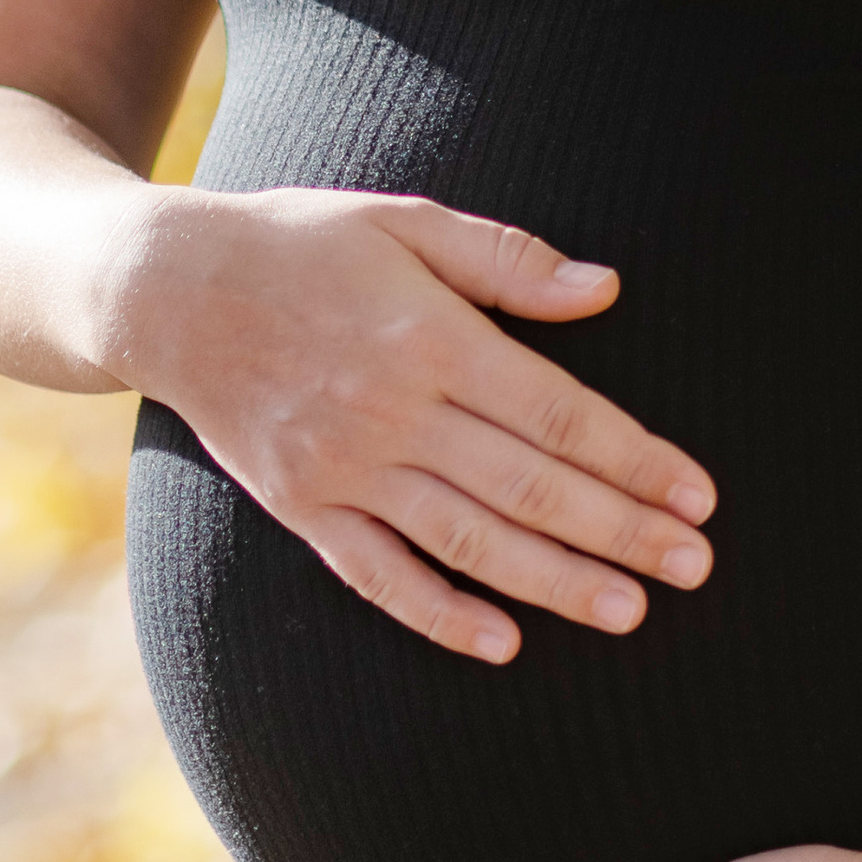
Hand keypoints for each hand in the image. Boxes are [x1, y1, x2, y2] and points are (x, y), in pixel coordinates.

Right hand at [99, 184, 713, 661]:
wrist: (165, 289)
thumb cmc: (303, 242)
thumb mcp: (406, 221)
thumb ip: (509, 259)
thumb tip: (608, 290)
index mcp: (431, 335)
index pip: (558, 412)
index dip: (634, 459)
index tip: (697, 494)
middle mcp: (391, 410)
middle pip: (529, 485)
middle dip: (621, 530)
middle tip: (694, 566)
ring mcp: (343, 467)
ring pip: (469, 540)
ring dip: (555, 581)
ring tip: (630, 610)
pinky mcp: (301, 507)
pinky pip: (379, 575)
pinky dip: (441, 613)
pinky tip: (503, 641)